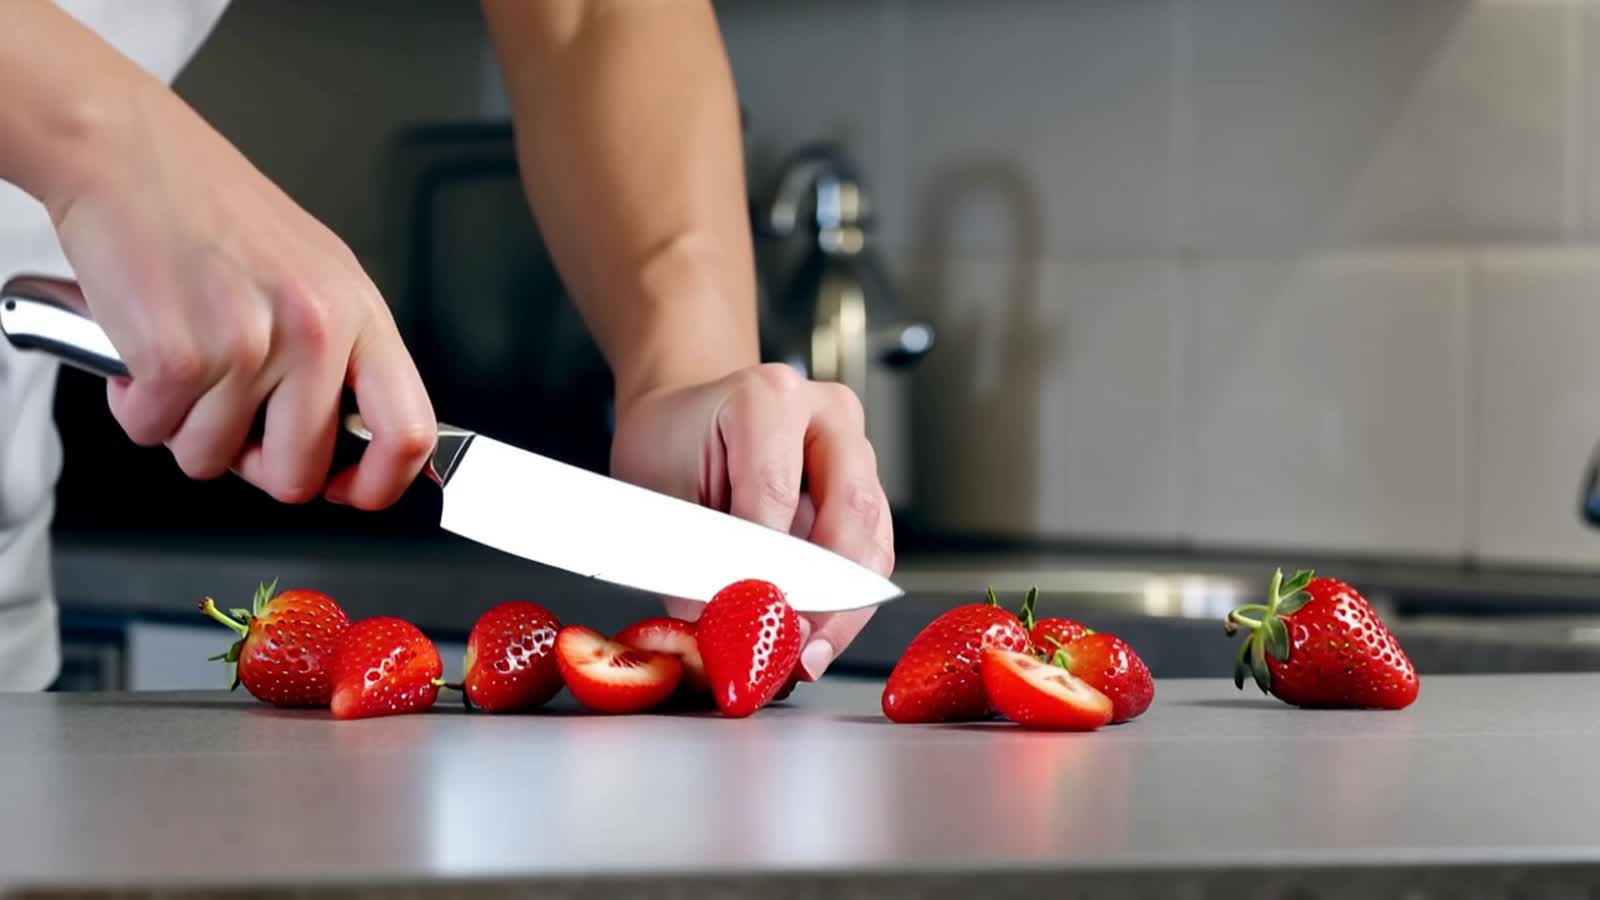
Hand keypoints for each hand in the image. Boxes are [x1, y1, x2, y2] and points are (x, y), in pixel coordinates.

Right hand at [45, 80, 434, 509]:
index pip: (409, 431)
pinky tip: (144, 348)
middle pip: (299, 472)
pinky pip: (154, 432)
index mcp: (359, 313)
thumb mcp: (314, 275)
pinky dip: (137, 406)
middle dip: (255, 464)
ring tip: (182, 358)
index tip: (350, 493)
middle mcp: (315, 332)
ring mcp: (249, 345)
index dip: (380, 485)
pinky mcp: (179, 355)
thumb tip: (353, 443)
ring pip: (212, 458)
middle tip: (231, 418)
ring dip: (184, 426)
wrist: (128, 154)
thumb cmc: (213, 211)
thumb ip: (340, 356)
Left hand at [610, 363, 894, 680]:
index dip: (766, 565)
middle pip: (850, 510)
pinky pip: (872, 552)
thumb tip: (717, 622)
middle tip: (796, 647)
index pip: (776, 492)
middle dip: (825, 593)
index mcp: (768, 397)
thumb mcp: (659, 492)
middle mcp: (826, 415)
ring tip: (808, 654)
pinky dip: (847, 602)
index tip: (751, 619)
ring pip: (873, 537)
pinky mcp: (866, 489)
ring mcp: (856, 451)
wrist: (689, 419)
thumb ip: (690, 556)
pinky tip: (818, 635)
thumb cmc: (673, 443)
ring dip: (845, 607)